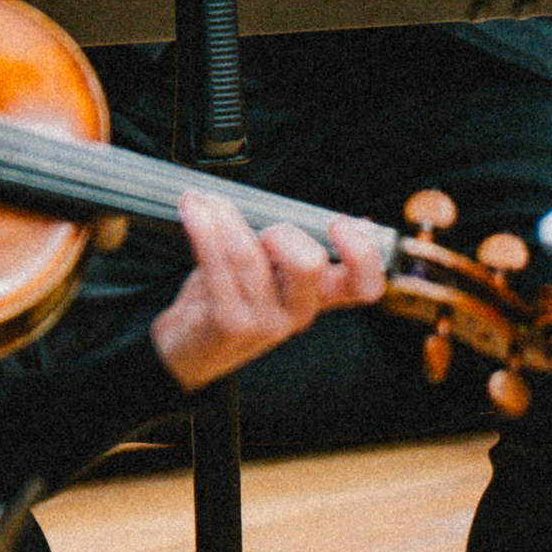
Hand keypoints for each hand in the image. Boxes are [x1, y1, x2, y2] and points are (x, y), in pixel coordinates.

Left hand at [143, 195, 384, 392]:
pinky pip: (216, 264)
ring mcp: (265, 322)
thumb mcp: (271, 272)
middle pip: (308, 264)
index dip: (362, 255)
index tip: (339, 222)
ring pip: (249, 256)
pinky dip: (202, 230)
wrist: (187, 348)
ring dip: (222, 218)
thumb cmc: (229, 299)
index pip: (363, 286)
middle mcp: (298, 313)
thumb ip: (297, 245)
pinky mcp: (230, 322)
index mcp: (318, 296)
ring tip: (203, 202)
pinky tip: (193, 211)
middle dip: (281, 231)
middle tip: (256, 226)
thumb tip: (349, 217)